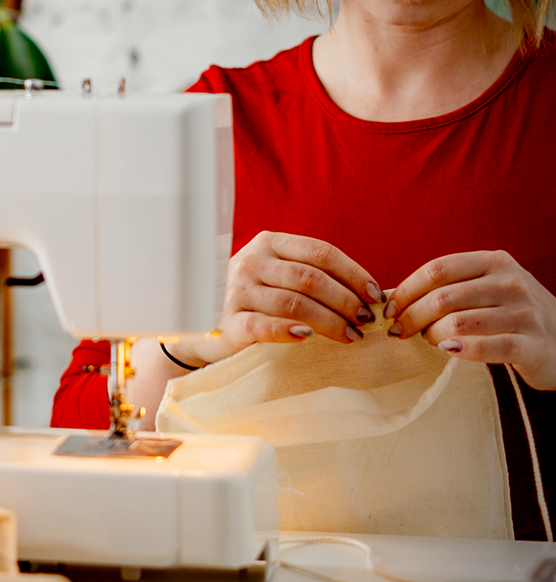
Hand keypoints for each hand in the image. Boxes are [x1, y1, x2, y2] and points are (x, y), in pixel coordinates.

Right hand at [167, 231, 385, 366]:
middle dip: (345, 300)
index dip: (353, 273)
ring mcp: (237, 291)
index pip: (320, 252)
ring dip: (329, 321)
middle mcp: (250, 262)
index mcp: (268, 244)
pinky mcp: (229, 323)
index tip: (375, 295)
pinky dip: (289, 331)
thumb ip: (312, 276)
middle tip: (366, 320)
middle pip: (309, 278)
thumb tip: (368, 294)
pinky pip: (264, 326)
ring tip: (351, 335)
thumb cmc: (257, 301)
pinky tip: (309, 337)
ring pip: (293, 302)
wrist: (207, 328)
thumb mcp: (278, 276)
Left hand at [385, 251, 555, 389]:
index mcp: (494, 262)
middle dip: (411, 317)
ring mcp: (525, 313)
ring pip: (458, 322)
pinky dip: (460, 350)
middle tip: (400, 332)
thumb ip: (449, 288)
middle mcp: (511, 282)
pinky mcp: (533, 345)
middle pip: (442, 297)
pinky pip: (487, 347)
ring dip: (432, 335)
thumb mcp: (486, 289)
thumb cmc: (511, 315)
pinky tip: (449, 351)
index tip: (388, 311)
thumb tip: (392, 300)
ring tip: (430, 340)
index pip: (437, 270)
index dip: (406, 291)